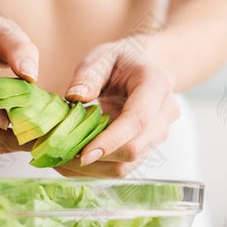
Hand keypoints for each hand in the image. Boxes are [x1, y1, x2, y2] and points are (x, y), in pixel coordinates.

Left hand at [55, 40, 179, 177]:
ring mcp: (159, 135)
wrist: (145, 68)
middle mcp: (164, 114)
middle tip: (62, 155)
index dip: (111, 141)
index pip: (138, 120)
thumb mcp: (102, 57)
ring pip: (127, 166)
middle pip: (134, 149)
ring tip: (64, 160)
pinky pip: (123, 168)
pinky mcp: (148, 149)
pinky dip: (97, 169)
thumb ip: (88, 75)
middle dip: (98, 158)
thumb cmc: (121, 61)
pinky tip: (74, 161)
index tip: (83, 154)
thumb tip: (74, 97)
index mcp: (156, 85)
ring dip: (94, 168)